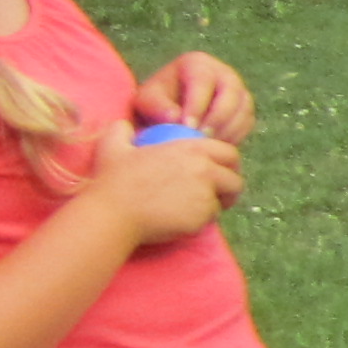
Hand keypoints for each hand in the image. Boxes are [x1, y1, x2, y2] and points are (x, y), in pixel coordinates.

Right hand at [84, 119, 240, 245]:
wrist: (112, 213)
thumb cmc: (113, 180)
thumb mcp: (114, 145)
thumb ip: (123, 130)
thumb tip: (126, 126)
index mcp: (191, 150)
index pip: (229, 153)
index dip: (228, 163)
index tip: (220, 171)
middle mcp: (205, 171)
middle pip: (235, 181)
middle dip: (230, 188)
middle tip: (218, 194)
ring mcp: (205, 196)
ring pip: (222, 202)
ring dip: (213, 205)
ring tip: (196, 208)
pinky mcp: (201, 219)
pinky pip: (208, 220)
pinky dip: (199, 221)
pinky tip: (182, 219)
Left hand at [136, 52, 255, 139]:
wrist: (169, 113)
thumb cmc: (156, 104)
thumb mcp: (147, 101)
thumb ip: (158, 107)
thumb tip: (176, 118)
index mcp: (197, 63)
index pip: (203, 81)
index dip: (198, 104)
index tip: (188, 127)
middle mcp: (223, 73)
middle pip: (231, 93)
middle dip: (218, 118)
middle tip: (203, 138)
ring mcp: (238, 90)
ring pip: (243, 108)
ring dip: (228, 129)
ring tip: (209, 145)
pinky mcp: (244, 109)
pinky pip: (247, 122)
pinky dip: (235, 135)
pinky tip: (217, 145)